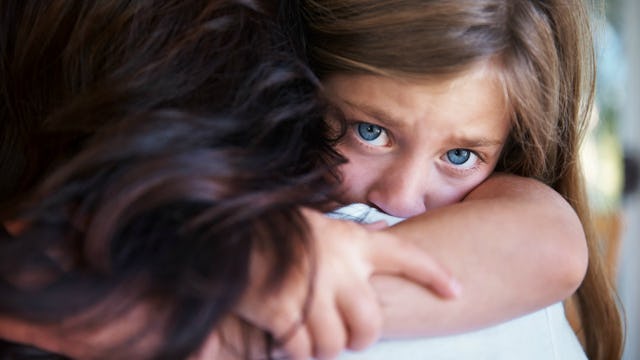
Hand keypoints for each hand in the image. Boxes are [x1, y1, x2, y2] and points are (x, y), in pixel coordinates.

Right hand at [235, 208, 459, 359]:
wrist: (227, 233)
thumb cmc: (276, 229)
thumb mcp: (320, 224)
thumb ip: (352, 236)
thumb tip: (382, 231)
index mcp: (351, 241)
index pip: (405, 256)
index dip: (433, 274)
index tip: (455, 292)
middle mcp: (340, 266)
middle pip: (370, 323)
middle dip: (359, 338)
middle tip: (346, 339)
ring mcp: (313, 289)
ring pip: (336, 345)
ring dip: (322, 349)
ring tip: (307, 337)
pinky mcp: (285, 310)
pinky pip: (303, 350)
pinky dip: (295, 351)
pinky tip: (284, 339)